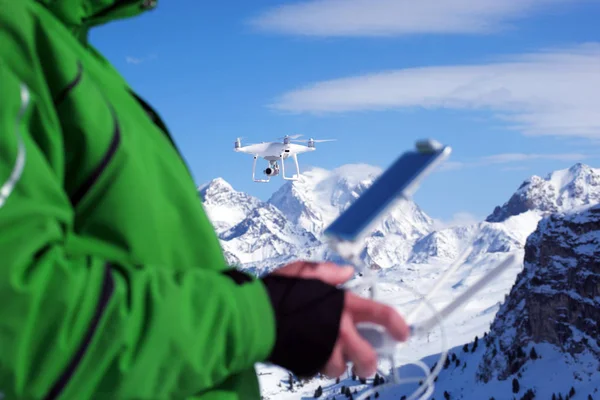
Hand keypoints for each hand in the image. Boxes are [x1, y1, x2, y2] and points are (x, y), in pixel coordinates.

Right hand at [271, 260, 409, 377]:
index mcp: (344, 304)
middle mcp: (339, 330)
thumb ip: (328, 273)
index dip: (397, 325)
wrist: (253, 315)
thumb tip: (346, 273)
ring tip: (331, 357)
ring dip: (339, 365)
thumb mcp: (304, 272)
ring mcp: (324, 350)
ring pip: (342, 369)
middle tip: (367, 363)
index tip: (402, 333)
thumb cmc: (279, 291)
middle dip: (370, 363)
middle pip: (367, 357)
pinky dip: (318, 365)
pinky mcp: (308, 364)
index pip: (381, 314)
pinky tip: (312, 354)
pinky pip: (319, 371)